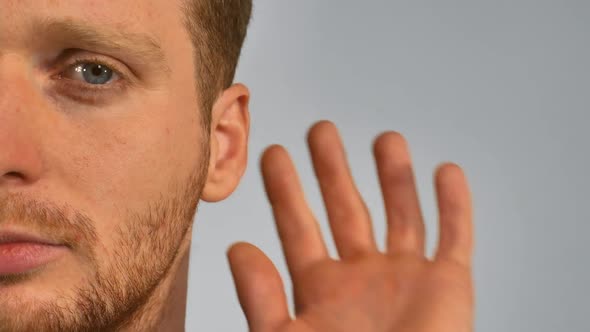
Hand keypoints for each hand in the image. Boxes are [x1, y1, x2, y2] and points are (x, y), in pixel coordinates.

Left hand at [227, 121, 473, 331]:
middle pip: (346, 209)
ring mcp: (407, 277)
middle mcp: (362, 276)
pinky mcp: (448, 286)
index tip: (274, 154)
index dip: (285, 189)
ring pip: (400, 213)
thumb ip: (260, 298)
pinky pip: (455, 236)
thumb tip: (237, 249)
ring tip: (384, 138)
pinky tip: (446, 171)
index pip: (298, 226)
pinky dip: (454, 205)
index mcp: (321, 288)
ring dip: (393, 176)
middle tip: (320, 129)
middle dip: (333, 169)